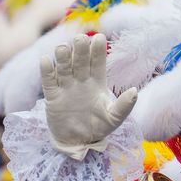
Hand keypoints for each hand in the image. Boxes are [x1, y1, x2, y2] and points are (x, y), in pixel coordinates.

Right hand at [41, 35, 136, 157]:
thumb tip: (134, 91)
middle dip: (80, 50)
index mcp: (97, 82)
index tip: (99, 38)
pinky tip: (46, 60)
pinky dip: (47, 71)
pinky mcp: (53, 96)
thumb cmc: (98, 127)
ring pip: (64, 68)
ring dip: (63, 58)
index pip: (98, 63)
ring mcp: (66, 87)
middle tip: (80, 38)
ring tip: (63, 48)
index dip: (98, 51)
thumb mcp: (114, 118)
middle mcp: (81, 81)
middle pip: (80, 62)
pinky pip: (49, 81)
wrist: (78, 142)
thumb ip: (124, 106)